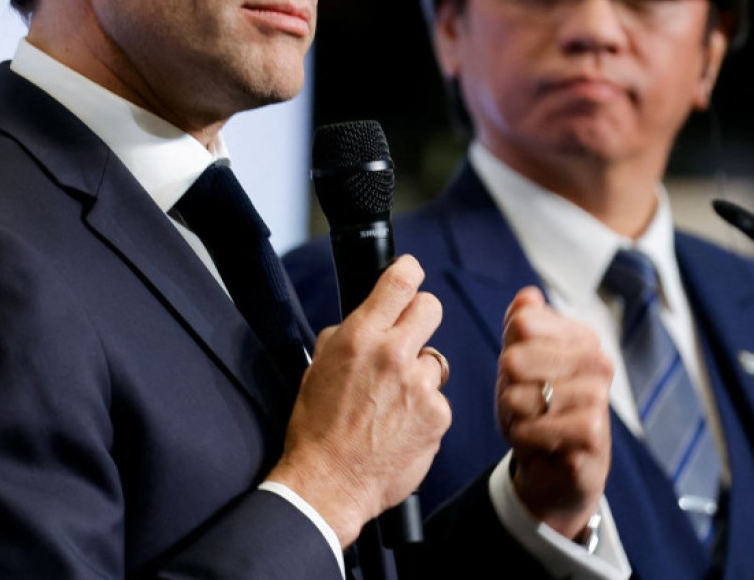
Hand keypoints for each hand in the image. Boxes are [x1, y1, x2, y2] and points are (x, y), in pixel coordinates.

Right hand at [266, 255, 451, 548]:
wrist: (328, 483)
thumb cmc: (316, 428)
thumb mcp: (318, 368)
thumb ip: (345, 337)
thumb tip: (364, 322)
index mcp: (360, 337)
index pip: (399, 281)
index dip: (408, 270)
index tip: (410, 271)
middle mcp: (394, 354)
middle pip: (431, 307)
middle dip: (420, 316)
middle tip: (408, 335)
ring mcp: (421, 386)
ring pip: (435, 360)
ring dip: (419, 375)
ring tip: (393, 402)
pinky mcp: (438, 416)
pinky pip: (437, 400)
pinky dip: (423, 411)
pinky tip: (400, 428)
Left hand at [496, 286, 612, 539]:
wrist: (552, 469)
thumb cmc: (534, 409)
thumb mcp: (517, 363)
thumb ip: (520, 326)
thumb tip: (529, 296)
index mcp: (581, 336)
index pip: (523, 323)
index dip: (509, 352)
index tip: (522, 374)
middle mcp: (598, 361)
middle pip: (516, 359)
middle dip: (508, 387)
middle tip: (523, 404)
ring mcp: (600, 398)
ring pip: (526, 395)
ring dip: (516, 415)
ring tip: (531, 423)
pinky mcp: (596, 435)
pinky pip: (541, 427)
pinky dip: (527, 437)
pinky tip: (537, 442)